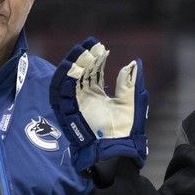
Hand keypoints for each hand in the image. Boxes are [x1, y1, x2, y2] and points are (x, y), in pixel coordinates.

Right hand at [49, 37, 148, 171]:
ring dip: (72, 66)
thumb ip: (129, 83)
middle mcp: (85, 99)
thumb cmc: (126, 130)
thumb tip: (133, 63)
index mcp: (98, 96)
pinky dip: (63, 81)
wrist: (118, 149)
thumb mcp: (131, 102)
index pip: (94, 73)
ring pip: (69, 81)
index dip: (96, 59)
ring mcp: (76, 105)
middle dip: (84, 58)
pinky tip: (70, 68)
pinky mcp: (70, 113)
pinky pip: (61, 95)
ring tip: (80, 52)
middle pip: (80, 74)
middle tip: (90, 45)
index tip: (101, 47)